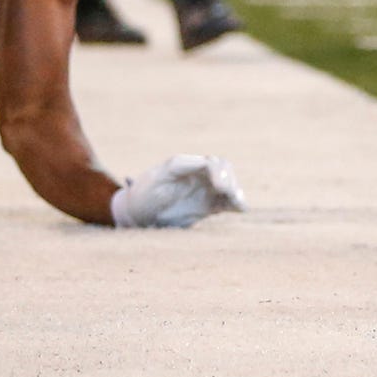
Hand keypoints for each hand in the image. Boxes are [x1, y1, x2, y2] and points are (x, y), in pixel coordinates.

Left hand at [110, 153, 246, 228]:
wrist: (136, 213)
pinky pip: (226, 202)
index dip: (219, 172)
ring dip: (235, 192)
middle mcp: (199, 174)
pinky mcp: (207, 205)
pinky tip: (241, 209)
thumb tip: (205, 162)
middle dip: (230, 180)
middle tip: (230, 194)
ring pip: (228, 185)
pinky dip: (236, 204)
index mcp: (187, 166)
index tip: (219, 186)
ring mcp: (204, 189)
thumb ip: (177, 167)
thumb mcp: (156, 179)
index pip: (211, 163)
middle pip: (225, 170)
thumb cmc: (144, 194)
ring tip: (237, 203)